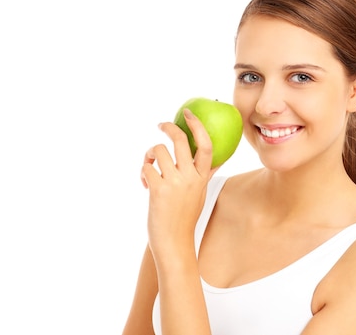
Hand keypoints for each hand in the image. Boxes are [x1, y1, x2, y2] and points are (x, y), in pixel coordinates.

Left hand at [141, 109, 216, 260]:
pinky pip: (147, 167)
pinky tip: (145, 183)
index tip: (187, 114)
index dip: (197, 125)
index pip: (206, 144)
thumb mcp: (200, 193)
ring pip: (159, 150)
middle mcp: (190, 177)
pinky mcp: (158, 189)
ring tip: (149, 166)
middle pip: (180, 140)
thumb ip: (203, 175)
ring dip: (150, 154)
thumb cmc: (184, 218)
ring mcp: (174, 182)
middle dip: (168, 127)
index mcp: (202, 177)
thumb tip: (212, 160)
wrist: (174, 242)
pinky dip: (143, 171)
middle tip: (161, 125)